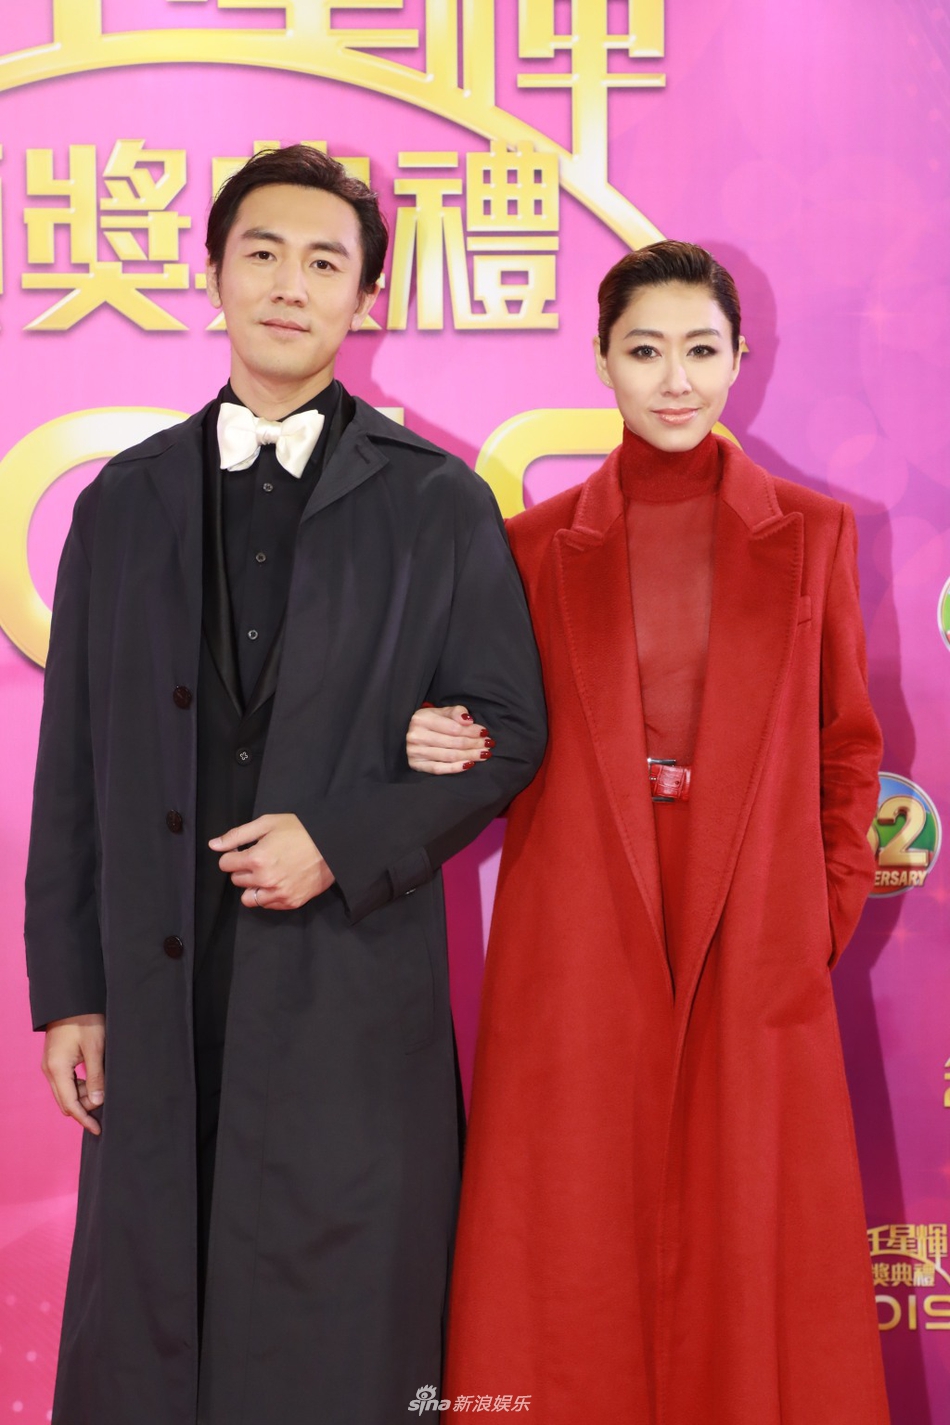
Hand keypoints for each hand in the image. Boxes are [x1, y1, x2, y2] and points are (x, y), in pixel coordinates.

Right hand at [42, 1014, 106, 1135]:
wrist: (72, 1000)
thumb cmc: (85, 1020)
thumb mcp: (96, 1049)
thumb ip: (96, 1077)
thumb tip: (97, 1103)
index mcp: (57, 1069)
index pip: (70, 1105)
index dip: (84, 1119)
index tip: (98, 1129)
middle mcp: (49, 1071)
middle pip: (66, 1101)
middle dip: (85, 1107)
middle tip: (107, 1104)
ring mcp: (51, 1066)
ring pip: (66, 1092)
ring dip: (84, 1096)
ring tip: (104, 1088)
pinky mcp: (55, 1061)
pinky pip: (66, 1082)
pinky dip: (80, 1086)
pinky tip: (95, 1081)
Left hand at [210, 813, 335, 909]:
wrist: (333, 845)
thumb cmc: (301, 830)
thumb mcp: (268, 823)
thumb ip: (238, 835)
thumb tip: (214, 845)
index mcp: (256, 858)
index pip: (225, 863)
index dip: (234, 854)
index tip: (245, 850)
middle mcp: (264, 880)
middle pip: (236, 879)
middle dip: (243, 868)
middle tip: (260, 858)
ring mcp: (278, 894)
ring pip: (248, 898)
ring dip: (252, 886)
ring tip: (266, 874)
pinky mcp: (290, 902)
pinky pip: (267, 905)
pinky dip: (267, 895)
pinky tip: (278, 881)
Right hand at [406, 704, 494, 774]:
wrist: (414, 733)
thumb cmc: (432, 722)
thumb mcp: (443, 712)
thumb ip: (456, 712)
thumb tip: (469, 721)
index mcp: (422, 719)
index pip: (453, 728)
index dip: (471, 731)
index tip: (485, 733)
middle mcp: (416, 735)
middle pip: (453, 743)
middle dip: (474, 744)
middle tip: (488, 745)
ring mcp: (414, 752)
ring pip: (449, 756)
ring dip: (470, 756)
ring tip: (483, 754)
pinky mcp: (416, 765)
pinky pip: (439, 769)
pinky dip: (456, 768)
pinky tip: (469, 764)